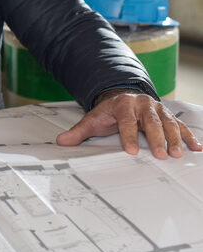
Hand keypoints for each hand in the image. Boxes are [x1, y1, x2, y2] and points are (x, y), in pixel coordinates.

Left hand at [56, 89, 201, 157]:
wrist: (121, 96)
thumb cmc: (108, 112)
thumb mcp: (92, 120)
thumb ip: (78, 132)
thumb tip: (61, 142)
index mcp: (123, 105)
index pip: (126, 122)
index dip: (129, 136)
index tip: (131, 150)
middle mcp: (143, 105)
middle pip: (151, 122)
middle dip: (156, 139)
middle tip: (160, 155)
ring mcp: (157, 109)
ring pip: (168, 123)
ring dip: (175, 139)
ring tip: (178, 154)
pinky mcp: (168, 115)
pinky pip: (180, 125)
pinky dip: (188, 136)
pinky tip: (196, 147)